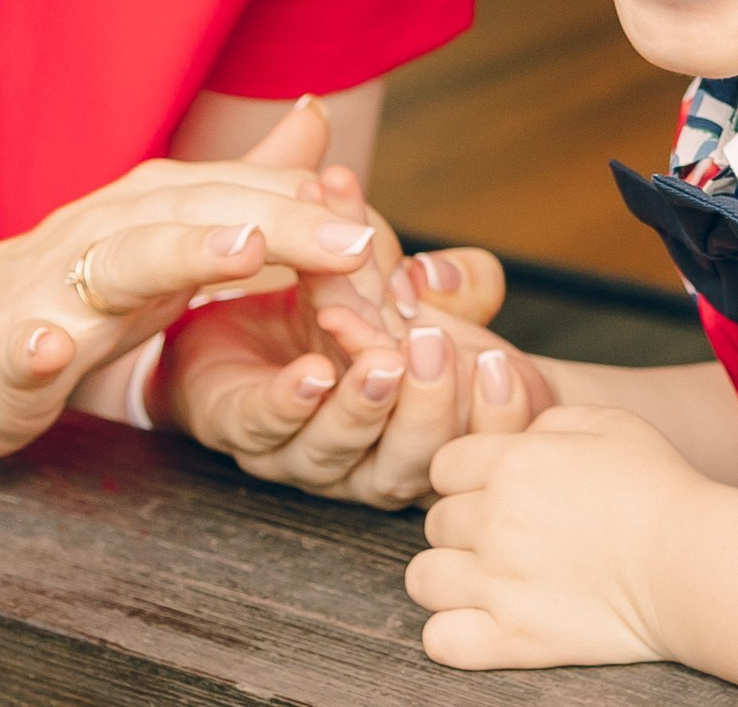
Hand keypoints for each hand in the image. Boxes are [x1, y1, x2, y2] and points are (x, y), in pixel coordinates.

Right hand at [0, 100, 380, 459]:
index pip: (246, 195)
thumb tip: (316, 116)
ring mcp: (52, 286)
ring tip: (240, 252)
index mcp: (153, 209)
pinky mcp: (6, 349)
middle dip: (279, 221)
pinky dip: (37, 345)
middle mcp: (107, 231)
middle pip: (202, 214)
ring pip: (118, 260)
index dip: (317, 211)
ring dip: (178, 251)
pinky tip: (56, 351)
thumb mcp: (166, 231)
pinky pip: (21, 346)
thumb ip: (243, 180)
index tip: (386, 227)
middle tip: (355, 239)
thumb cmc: (62, 290)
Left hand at [163, 274, 548, 506]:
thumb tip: (437, 275)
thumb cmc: (357, 321)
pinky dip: (291, 400)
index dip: (498, 418)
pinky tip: (312, 370)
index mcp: (424, 437)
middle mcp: (365, 461)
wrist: (244, 331)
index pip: (477, 448)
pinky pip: (265, 426)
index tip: (498, 365)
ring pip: (339, 450)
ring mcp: (302, 453)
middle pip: (413, 462)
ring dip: (363, 405)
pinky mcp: (239, 428)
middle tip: (434, 346)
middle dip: (430, 407)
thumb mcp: (413, 292)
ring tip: (382, 359)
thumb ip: (451, 280)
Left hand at [409, 405, 721, 669]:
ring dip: (450, 579)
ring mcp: (498, 583)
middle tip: (507, 538)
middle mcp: (493, 520)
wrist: (695, 561)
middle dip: (464, 528)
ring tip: (488, 581)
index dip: (468, 478)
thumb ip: (549, 418)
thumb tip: (518, 435)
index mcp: (511, 463)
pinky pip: (441, 640)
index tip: (497, 492)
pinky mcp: (513, 639)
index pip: (444, 466)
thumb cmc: (660, 488)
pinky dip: (453, 635)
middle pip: (435, 522)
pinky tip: (481, 623)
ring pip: (423, 579)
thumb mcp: (609, 422)